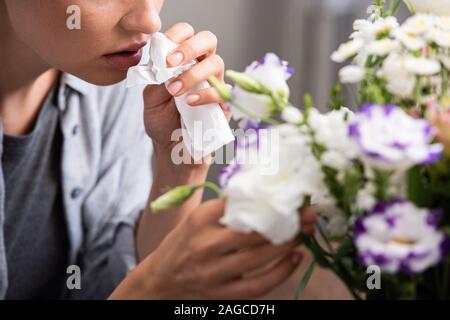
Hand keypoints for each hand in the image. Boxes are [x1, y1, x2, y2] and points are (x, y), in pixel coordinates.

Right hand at [111, 199, 314, 299]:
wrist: (160, 281)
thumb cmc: (182, 244)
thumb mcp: (196, 219)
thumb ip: (225, 209)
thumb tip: (264, 195)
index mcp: (199, 220)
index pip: (240, 204)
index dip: (270, 199)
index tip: (290, 193)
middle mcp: (206, 245)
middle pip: (255, 231)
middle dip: (287, 221)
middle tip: (308, 212)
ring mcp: (215, 272)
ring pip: (260, 257)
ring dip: (288, 243)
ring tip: (304, 231)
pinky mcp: (223, 294)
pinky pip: (259, 284)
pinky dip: (282, 272)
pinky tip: (296, 258)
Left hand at [143, 23, 230, 152]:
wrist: (172, 148)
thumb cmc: (162, 121)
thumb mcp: (151, 99)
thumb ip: (156, 80)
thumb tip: (164, 65)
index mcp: (184, 60)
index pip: (186, 33)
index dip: (176, 35)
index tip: (162, 50)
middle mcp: (202, 67)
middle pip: (208, 40)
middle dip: (189, 47)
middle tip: (170, 63)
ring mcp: (215, 84)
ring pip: (216, 63)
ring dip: (193, 73)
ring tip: (175, 90)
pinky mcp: (224, 104)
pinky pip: (221, 92)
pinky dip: (204, 95)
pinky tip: (189, 103)